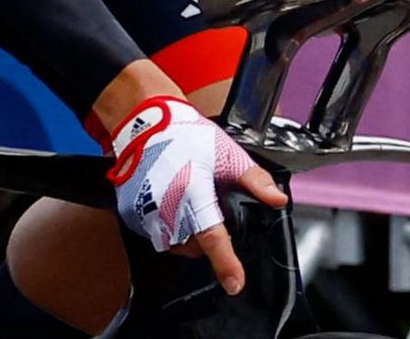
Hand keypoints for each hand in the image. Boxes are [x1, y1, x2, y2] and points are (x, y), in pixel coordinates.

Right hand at [107, 96, 288, 294]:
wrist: (144, 124)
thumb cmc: (185, 135)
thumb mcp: (226, 153)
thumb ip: (254, 180)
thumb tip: (278, 200)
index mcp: (192, 193)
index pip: (213, 237)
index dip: (226, 264)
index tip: (235, 284)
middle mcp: (165, 208)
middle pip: (195, 245)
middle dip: (208, 237)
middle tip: (209, 206)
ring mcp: (144, 213)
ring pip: (174, 244)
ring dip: (187, 234)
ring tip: (188, 202)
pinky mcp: (131, 214)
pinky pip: (155, 234)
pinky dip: (167, 226)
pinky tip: (171, 201)